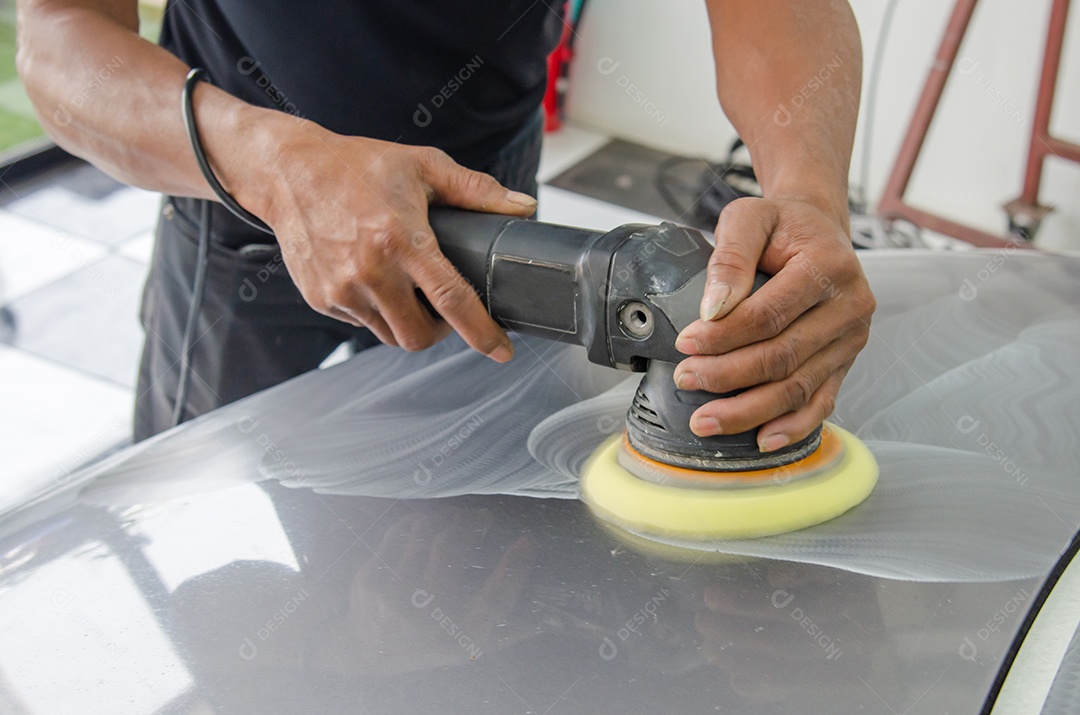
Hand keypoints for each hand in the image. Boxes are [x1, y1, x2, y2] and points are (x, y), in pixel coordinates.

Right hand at [247, 117, 536, 359]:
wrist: (289, 171)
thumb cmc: (357, 166)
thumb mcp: (423, 166)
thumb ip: (476, 190)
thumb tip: (522, 207)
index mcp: (401, 240)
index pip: (452, 301)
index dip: (482, 332)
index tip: (502, 351)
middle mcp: (369, 272)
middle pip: (419, 337)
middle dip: (440, 330)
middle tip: (443, 307)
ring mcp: (341, 290)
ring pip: (390, 335)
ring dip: (406, 322)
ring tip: (406, 288)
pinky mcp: (321, 299)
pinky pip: (361, 323)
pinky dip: (376, 311)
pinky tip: (374, 279)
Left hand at [673, 197, 874, 450]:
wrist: (817, 230)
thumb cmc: (781, 226)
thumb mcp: (748, 218)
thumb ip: (730, 256)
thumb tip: (713, 308)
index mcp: (830, 266)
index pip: (770, 313)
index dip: (725, 335)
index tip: (685, 343)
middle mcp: (850, 306)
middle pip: (783, 356)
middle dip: (728, 376)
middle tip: (687, 381)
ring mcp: (851, 340)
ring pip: (798, 387)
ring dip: (749, 410)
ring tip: (706, 420)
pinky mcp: (845, 362)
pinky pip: (821, 402)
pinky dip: (792, 426)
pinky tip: (762, 440)